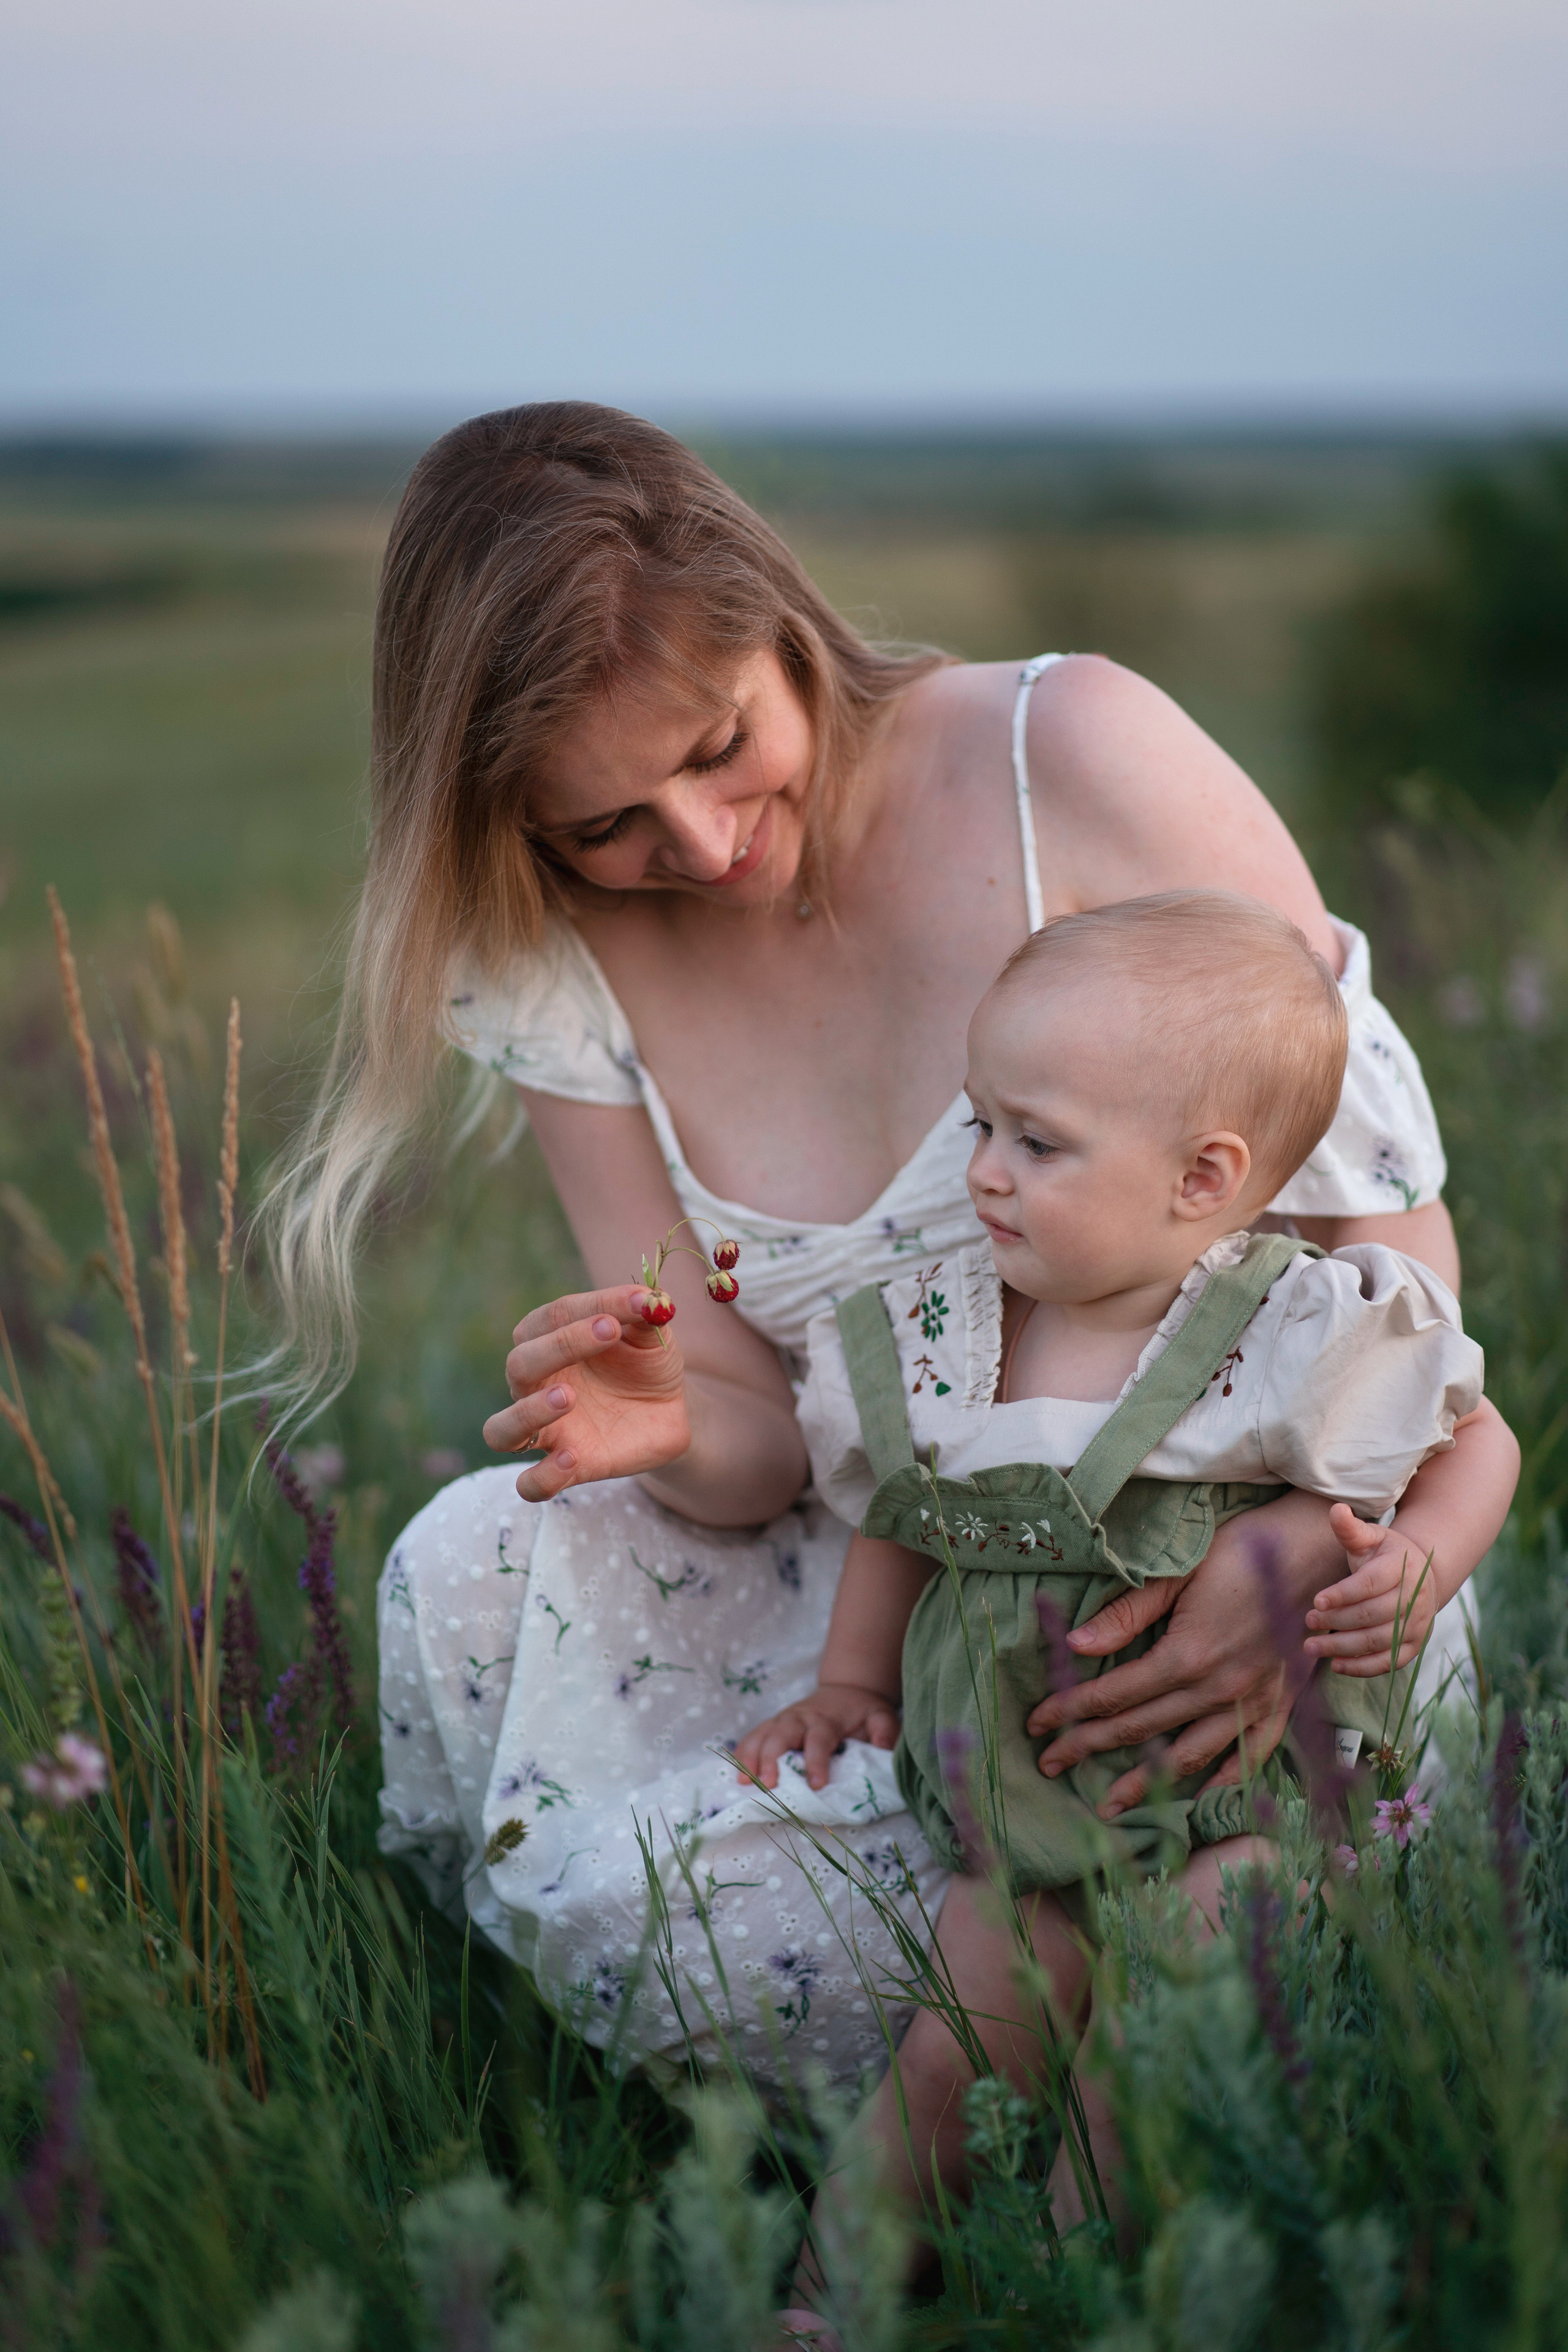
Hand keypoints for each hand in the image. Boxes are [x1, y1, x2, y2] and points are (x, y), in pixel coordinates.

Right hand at [482, 1284, 690, 1501]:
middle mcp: (536, 1385)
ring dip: (527, 1412)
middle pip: (519, 1364)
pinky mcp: (568, 1468)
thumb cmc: (646, 1363)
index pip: (551, 1317)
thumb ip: (645, 1313)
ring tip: (567, 1397)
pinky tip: (571, 1458)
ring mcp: (548, 1429)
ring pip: (501, 1431)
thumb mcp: (652, 1334)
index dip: (591, 1307)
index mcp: (549, 1340)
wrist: (672, 1411)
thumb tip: (651, 1297)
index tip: (639, 1303)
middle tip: (608, 1331)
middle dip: (559, 1346)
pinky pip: (531, 1483)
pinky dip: (543, 1475)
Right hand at [733, 1683, 900, 1792]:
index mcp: (826, 1719)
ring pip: (762, 1735)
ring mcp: (783, 1720)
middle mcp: (800, 1718)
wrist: (845, 1692)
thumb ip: (884, 1730)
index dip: (817, 1762)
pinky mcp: (773, 1725)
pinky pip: (753, 1737)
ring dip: (751, 1757)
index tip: (817, 1785)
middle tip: (769, 1784)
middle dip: (772, 1758)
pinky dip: (743, 1753)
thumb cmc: (863, 1711)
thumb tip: (882, 1746)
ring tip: (744, 1781)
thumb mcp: (881, 1716)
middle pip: (781, 1735)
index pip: (819, 1740)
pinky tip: (737, 1773)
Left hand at [1024, 1492, 1337, 1816]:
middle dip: (1088, 1747)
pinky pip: (1251, 1757)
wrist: (1312, 1551)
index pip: (1114, 1695)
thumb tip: (1075, 1645)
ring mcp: (1253, 1704)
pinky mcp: (1280, 1706)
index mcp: (1188, 1655)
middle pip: (1141, 1729)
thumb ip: (1126, 1613)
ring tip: (1108, 1805)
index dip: (1070, 1711)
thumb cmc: (1238, 1552)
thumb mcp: (1175, 1572)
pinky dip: (1224, 1783)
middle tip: (1048, 1764)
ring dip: (1146, 1783)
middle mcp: (1219, 1689)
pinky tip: (1199, 1799)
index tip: (1036, 1723)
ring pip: (1189, 1757)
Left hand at [1304, 1504, 1439, 1674]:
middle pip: (1372, 1615)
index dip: (1343, 1594)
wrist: (1422, 1576)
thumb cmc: (1385, 1554)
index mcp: (1402, 1568)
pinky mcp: (1413, 1646)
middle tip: (1308, 1621)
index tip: (1316, 1601)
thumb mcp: (1370, 1537)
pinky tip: (1336, 1665)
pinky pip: (1388, 1662)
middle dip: (1337, 1621)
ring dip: (1342, 1647)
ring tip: (1310, 1646)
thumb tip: (1336, 1509)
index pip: (1371, 1584)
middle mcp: (1415, 1598)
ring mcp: (1417, 1625)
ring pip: (1378, 1641)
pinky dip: (1362, 1667)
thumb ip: (1350, 1529)